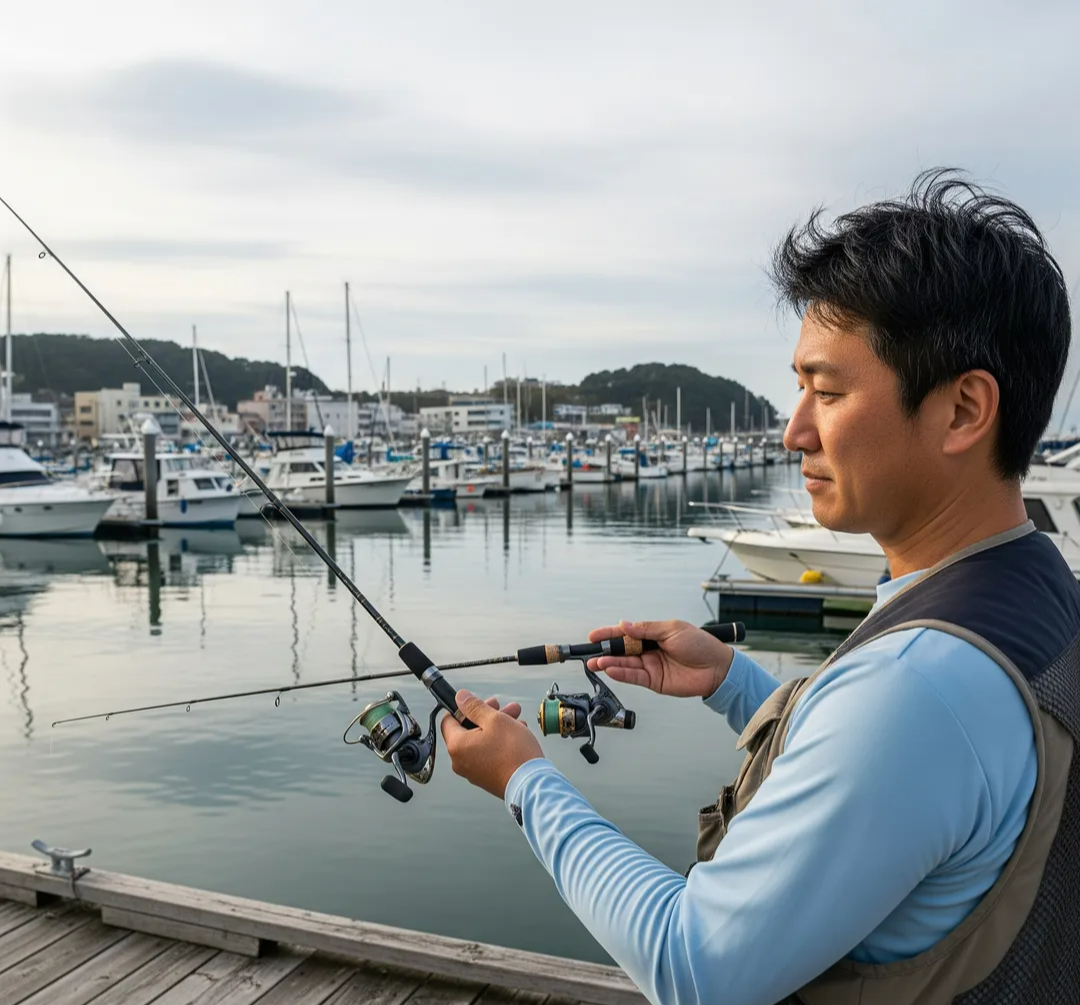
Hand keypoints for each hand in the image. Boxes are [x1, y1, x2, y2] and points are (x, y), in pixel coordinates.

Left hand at [440, 691, 542, 799]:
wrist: (531, 785)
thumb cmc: (513, 753)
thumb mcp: (495, 720)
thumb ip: (474, 706)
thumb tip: (460, 697)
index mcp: (457, 746)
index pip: (448, 720)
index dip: (462, 707)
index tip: (478, 702)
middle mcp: (460, 761)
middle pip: (468, 730)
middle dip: (487, 714)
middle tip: (502, 707)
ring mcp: (473, 772)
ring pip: (481, 741)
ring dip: (497, 726)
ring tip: (516, 718)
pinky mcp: (486, 778)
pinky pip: (488, 754)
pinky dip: (499, 742)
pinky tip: (517, 733)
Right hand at [587, 619, 733, 698]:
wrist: (718, 667)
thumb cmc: (700, 644)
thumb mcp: (672, 629)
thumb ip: (646, 629)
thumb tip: (624, 625)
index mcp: (653, 635)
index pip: (627, 633)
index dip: (609, 634)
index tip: (593, 636)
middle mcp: (649, 650)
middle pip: (622, 650)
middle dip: (605, 650)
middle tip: (590, 652)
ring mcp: (651, 666)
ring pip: (625, 664)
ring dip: (609, 663)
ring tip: (595, 663)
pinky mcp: (654, 682)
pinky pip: (634, 677)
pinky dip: (621, 673)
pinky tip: (610, 669)